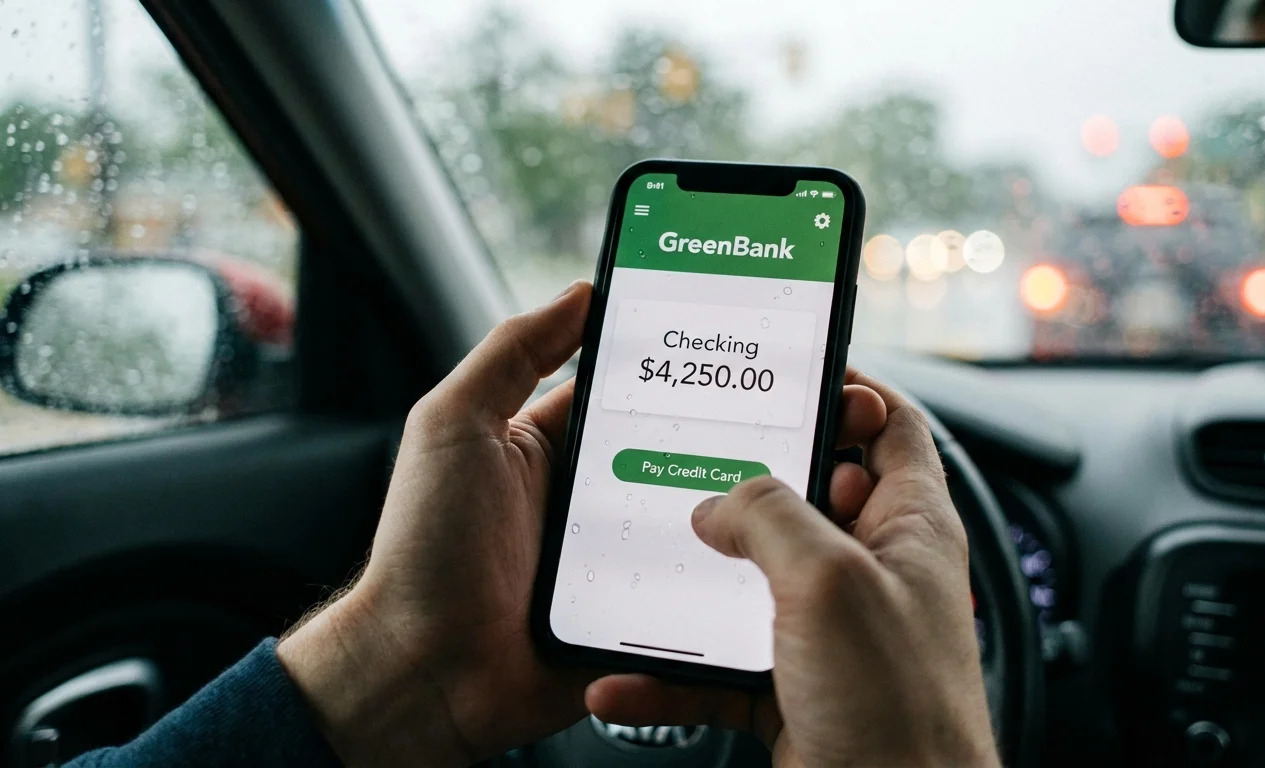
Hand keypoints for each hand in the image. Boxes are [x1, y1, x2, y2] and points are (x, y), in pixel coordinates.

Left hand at [274, 283, 895, 766]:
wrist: (425, 671)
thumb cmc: (425, 547)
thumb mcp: (454, 425)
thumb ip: (511, 353)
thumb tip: (578, 293)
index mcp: (550, 448)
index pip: (628, 396)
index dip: (676, 371)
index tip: (735, 346)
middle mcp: (590, 502)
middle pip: (675, 456)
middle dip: (726, 439)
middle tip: (790, 416)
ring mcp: (618, 562)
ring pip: (698, 521)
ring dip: (735, 507)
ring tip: (791, 482)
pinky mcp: (637, 617)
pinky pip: (695, 589)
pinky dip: (726, 573)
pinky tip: (763, 555)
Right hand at [586, 375, 999, 767]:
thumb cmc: (901, 716)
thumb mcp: (829, 583)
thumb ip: (770, 518)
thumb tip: (719, 502)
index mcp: (908, 527)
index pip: (889, 426)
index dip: (845, 389)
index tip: (785, 371)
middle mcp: (873, 574)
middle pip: (805, 500)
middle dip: (742, 486)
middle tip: (690, 462)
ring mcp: (832, 636)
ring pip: (752, 586)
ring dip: (694, 586)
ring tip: (648, 566)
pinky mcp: (794, 693)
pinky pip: (720, 669)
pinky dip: (671, 675)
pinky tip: (627, 680)